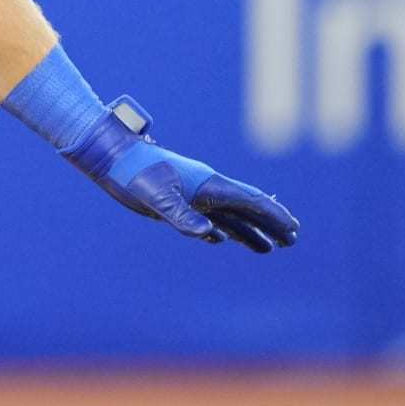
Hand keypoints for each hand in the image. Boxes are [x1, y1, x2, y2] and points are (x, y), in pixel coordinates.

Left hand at [64, 96, 299, 252]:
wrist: (111, 158)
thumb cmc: (134, 173)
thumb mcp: (157, 197)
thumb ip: (182, 216)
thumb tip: (210, 234)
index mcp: (208, 184)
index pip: (249, 201)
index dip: (273, 216)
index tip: (293, 229)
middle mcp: (205, 187)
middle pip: (246, 208)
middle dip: (270, 224)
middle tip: (292, 239)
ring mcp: (191, 194)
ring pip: (228, 215)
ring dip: (249, 231)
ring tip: (268, 247)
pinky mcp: (175, 200)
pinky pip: (205, 217)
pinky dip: (220, 229)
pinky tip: (223, 239)